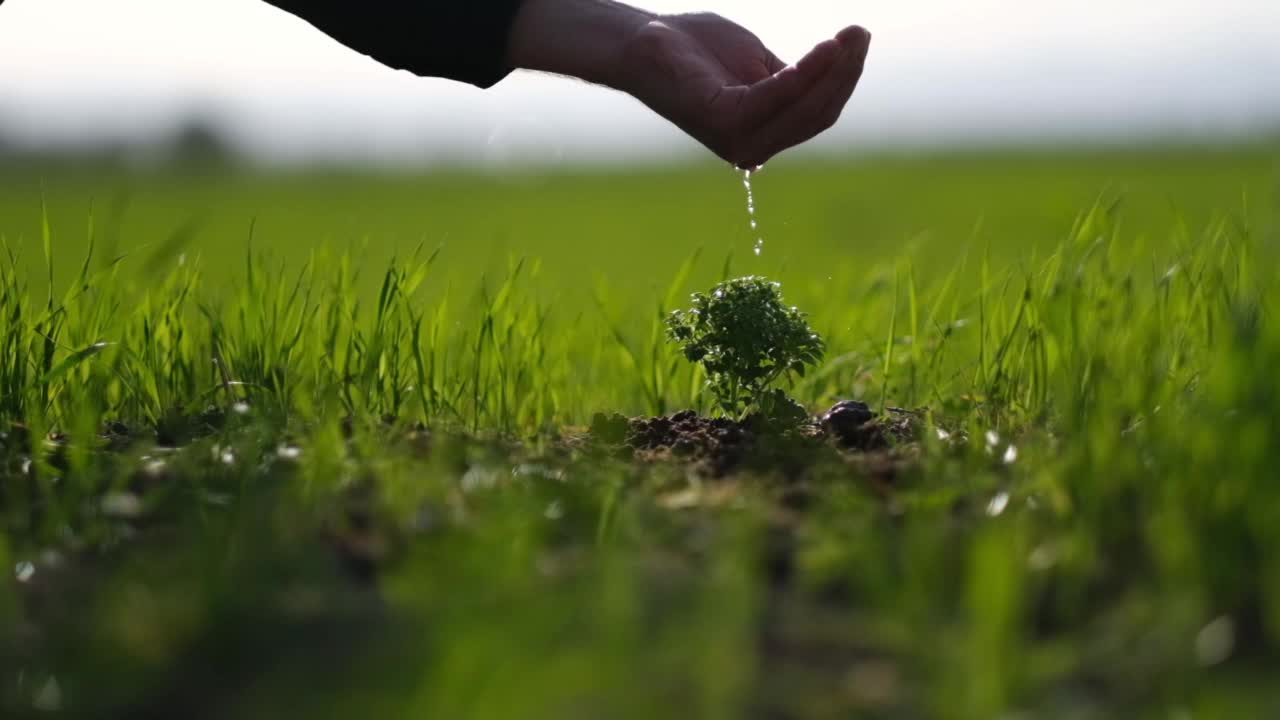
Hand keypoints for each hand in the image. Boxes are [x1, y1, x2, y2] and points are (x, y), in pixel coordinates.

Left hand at [617, 15, 870, 168]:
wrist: (642, 41)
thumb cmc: (696, 49)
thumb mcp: (757, 64)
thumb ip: (791, 77)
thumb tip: (832, 71)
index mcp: (760, 135)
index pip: (816, 114)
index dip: (843, 78)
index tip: (858, 39)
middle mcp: (750, 147)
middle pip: (816, 115)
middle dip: (845, 74)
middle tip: (860, 32)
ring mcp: (735, 139)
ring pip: (802, 109)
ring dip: (832, 71)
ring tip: (849, 37)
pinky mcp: (722, 121)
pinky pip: (775, 97)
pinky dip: (804, 73)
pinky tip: (825, 48)